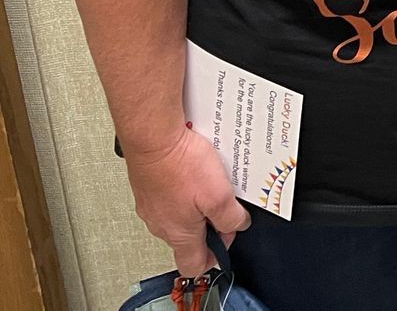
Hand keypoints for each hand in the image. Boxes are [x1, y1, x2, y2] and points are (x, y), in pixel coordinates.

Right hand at [122, 123, 249, 277]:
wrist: (152, 139)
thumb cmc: (180, 165)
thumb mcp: (219, 195)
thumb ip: (231, 216)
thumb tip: (238, 225)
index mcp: (179, 234)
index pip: (194, 266)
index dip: (215, 257)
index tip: (228, 237)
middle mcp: (161, 225)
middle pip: (190, 238)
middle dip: (212, 224)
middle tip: (226, 203)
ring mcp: (152, 207)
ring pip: (181, 216)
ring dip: (200, 204)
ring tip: (212, 183)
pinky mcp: (149, 189)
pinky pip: (171, 197)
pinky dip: (186, 189)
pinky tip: (196, 170)